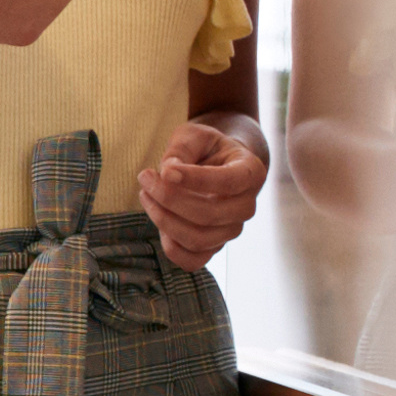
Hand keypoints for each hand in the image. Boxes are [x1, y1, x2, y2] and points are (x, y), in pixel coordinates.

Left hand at [139, 117, 271, 270]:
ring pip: (198, 239)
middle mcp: (247, 206)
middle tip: (145, 177)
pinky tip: (158, 219)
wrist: (215, 165)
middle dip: (170, 198)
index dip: (195, 179)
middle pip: (209, 214)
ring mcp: (232, 230)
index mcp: (251, 172)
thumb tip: (168, 172)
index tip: (164, 170)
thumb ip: (181, 149)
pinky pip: (192, 260)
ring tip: (145, 194)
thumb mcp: (194, 135)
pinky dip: (170, 246)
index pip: (227, 182)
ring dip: (164, 220)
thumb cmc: (205, 147)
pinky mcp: (214, 247)